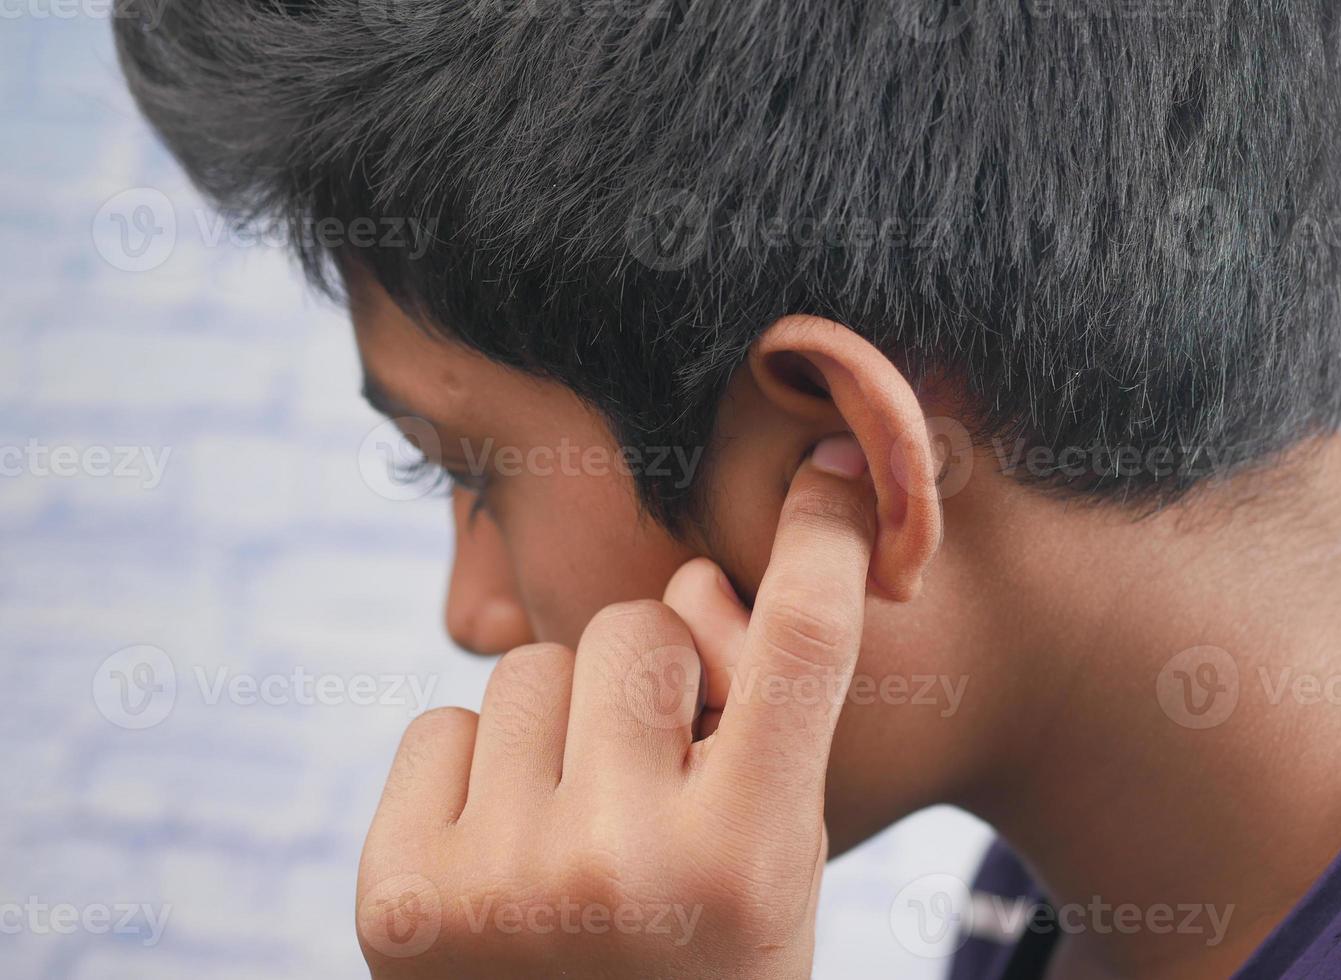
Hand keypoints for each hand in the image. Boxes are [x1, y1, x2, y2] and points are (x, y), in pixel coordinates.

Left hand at [356, 435, 876, 978]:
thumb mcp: (775, 859)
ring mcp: (500, 883)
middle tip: (651, 770)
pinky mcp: (399, 896)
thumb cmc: (703, 959)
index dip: (825, 539)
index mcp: (748, 858)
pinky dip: (474, 771)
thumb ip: (759, 724)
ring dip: (560, 725)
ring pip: (528, 668)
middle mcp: (626, 865)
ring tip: (573, 828)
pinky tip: (499, 854)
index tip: (829, 468)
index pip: (801, 645)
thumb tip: (694, 579)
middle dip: (647, 680)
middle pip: (632, 628)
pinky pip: (442, 723)